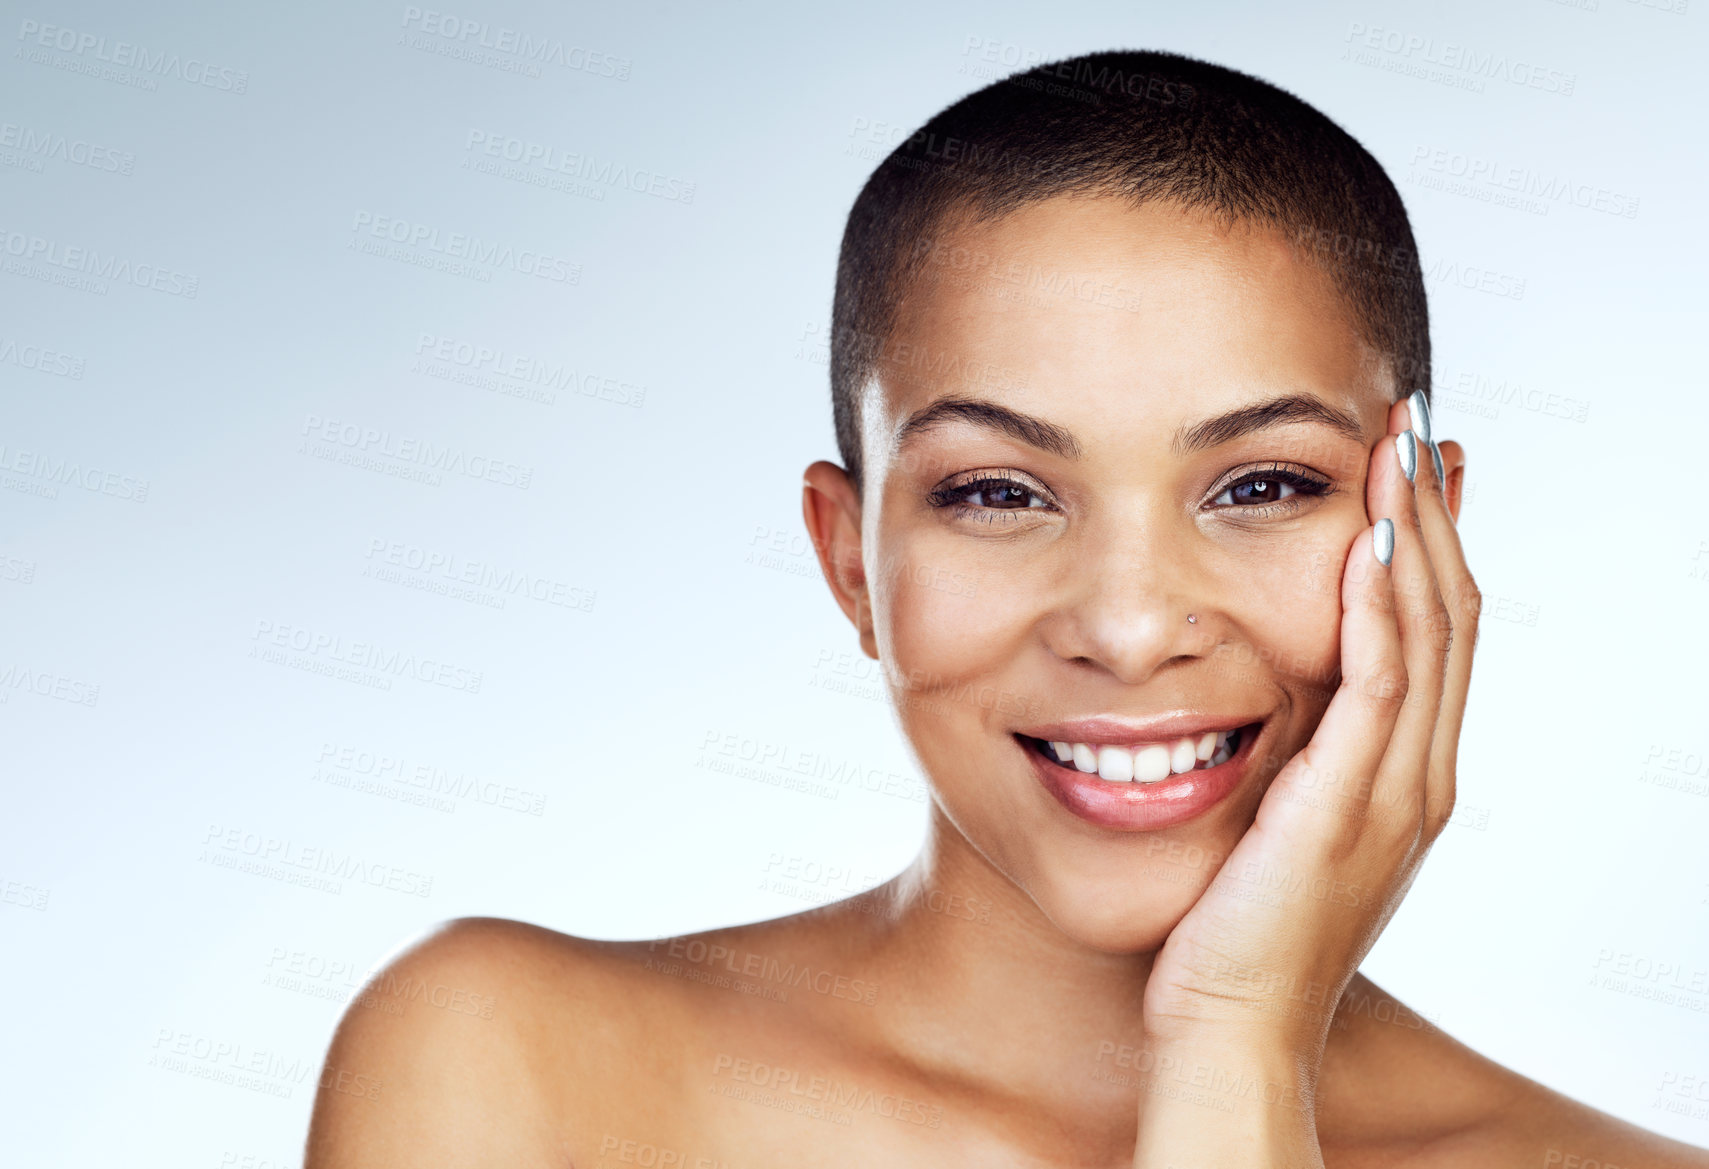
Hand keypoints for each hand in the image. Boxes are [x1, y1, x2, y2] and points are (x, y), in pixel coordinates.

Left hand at [1139, 392, 1480, 1056]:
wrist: (1230, 1023)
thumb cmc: (1234, 926)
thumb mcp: (1277, 820)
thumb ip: (1293, 755)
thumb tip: (1265, 692)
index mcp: (1403, 774)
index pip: (1437, 634)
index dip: (1434, 546)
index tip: (1415, 470)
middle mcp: (1417, 776)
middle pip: (1451, 617)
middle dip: (1436, 517)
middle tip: (1419, 426)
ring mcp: (1393, 794)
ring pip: (1429, 637)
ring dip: (1417, 536)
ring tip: (1399, 449)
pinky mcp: (1347, 809)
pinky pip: (1376, 690)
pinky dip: (1377, 610)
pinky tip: (1365, 543)